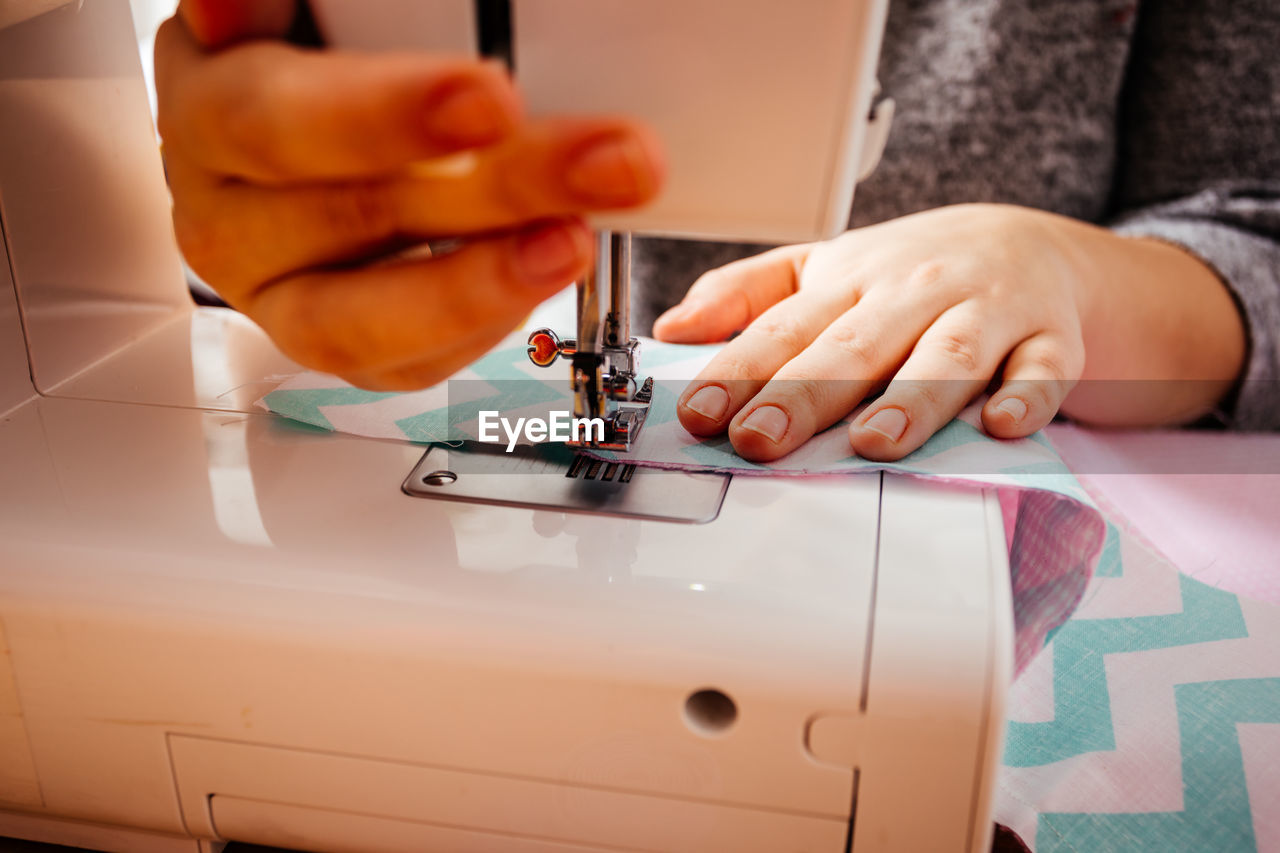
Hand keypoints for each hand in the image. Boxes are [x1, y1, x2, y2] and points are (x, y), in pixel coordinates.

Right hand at [157, 0, 663, 389]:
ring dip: (485, 283)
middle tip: (602, 163)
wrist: (317, 127)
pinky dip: (483, 323)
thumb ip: (287, 2)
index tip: (492, 100)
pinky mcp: (339, 345)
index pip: (276, 122)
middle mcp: (230, 216)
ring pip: (364, 322)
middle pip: (351, 217)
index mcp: (211, 109)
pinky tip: (543, 267)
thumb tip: (226, 11)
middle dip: (492, 193)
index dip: (382, 116)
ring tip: (575, 238)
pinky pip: (408, 363)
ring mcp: (280, 294)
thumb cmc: (318, 58)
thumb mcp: (307, 10)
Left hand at [654, 203, 1244, 461]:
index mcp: (850, 282)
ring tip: (873, 441)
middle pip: (855, 346)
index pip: (785, 329)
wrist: (1027, 241)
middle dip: (805, 394)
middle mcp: (913, 293)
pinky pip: (1044, 368)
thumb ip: (746, 295)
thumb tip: (672, 328)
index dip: (738, 372)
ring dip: (911, 396)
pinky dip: (1028, 394)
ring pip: (948, 356)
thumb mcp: (822, 269)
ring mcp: (986, 313)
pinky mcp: (1051, 338)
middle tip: (761, 438)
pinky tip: (1001, 424)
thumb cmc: (908, 272)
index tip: (699, 414)